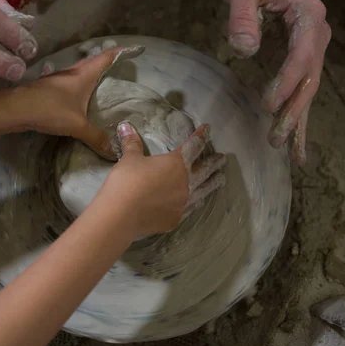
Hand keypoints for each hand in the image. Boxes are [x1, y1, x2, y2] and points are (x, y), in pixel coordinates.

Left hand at [8, 48, 138, 159]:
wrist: (15, 109)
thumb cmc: (49, 109)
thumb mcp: (77, 125)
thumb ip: (97, 137)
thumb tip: (114, 151)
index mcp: (83, 75)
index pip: (107, 57)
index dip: (122, 52)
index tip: (135, 49)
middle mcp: (72, 73)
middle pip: (94, 62)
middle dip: (109, 61)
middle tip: (122, 65)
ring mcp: (59, 80)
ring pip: (81, 72)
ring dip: (93, 73)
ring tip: (104, 82)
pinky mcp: (49, 89)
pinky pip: (72, 84)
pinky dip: (81, 86)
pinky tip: (80, 97)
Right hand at [100, 122, 226, 236]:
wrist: (121, 215)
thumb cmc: (127, 182)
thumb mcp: (129, 159)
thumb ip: (132, 143)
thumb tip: (125, 126)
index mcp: (177, 163)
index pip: (193, 145)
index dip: (201, 136)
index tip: (208, 129)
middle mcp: (186, 182)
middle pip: (205, 169)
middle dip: (214, 162)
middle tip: (223, 158)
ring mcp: (183, 203)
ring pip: (204, 190)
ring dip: (213, 183)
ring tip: (221, 179)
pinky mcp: (176, 218)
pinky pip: (191, 207)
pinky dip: (197, 202)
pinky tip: (199, 202)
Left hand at [211, 0, 330, 163]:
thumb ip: (241, 16)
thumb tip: (245, 51)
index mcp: (308, 16)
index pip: (302, 56)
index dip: (287, 82)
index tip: (268, 105)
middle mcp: (317, 35)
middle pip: (309, 80)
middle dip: (294, 112)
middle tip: (277, 139)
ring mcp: (312, 49)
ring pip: (308, 90)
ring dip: (298, 121)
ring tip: (292, 154)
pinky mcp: (302, 59)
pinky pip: (302, 90)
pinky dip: (298, 116)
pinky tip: (295, 143)